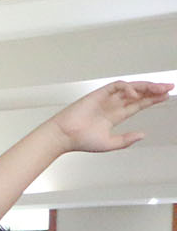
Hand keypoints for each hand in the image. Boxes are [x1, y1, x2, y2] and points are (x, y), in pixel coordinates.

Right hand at [47, 79, 171, 154]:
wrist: (64, 136)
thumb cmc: (80, 141)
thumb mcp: (109, 143)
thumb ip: (126, 140)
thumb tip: (142, 135)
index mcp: (114, 116)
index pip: (137, 104)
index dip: (152, 100)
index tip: (165, 97)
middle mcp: (112, 105)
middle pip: (138, 94)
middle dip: (154, 90)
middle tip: (168, 88)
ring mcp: (106, 99)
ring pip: (131, 88)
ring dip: (146, 87)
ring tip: (159, 88)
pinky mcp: (99, 94)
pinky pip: (117, 86)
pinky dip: (127, 88)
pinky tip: (134, 94)